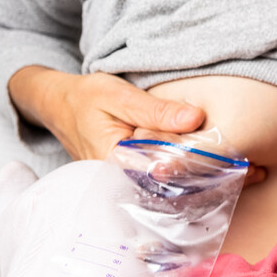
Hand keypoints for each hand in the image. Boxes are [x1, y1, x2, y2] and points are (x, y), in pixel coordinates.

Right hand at [8, 66, 206, 162]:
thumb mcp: (120, 95)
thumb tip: (195, 119)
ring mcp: (119, 181)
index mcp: (113, 162)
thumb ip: (156, 110)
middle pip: (163, 180)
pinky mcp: (124, 177)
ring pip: (160, 180)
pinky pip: (152, 176)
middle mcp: (115, 180)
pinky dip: (169, 166)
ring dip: (182, 169)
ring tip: (207, 158)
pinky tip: (186, 156)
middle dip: (190, 169)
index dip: (190, 163)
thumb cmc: (86, 97)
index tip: (214, 154)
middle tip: (217, 158)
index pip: (161, 172)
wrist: (59, 103)